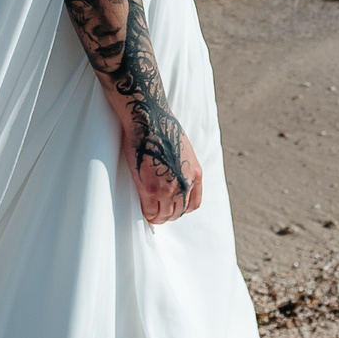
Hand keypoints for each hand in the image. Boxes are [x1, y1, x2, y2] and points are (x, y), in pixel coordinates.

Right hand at [127, 107, 203, 224]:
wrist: (150, 121)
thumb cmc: (163, 128)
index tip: (173, 207)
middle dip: (168, 214)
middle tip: (158, 212)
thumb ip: (183, 167)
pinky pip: (149, 211)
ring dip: (157, 216)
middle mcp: (184, 184)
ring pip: (164, 215)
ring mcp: (168, 189)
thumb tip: (174, 175)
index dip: (181, 208)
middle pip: (178, 212)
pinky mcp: (150, 189)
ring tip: (150, 213)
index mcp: (195, 174)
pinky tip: (143, 211)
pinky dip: (147, 214)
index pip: (193, 203)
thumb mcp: (184, 149)